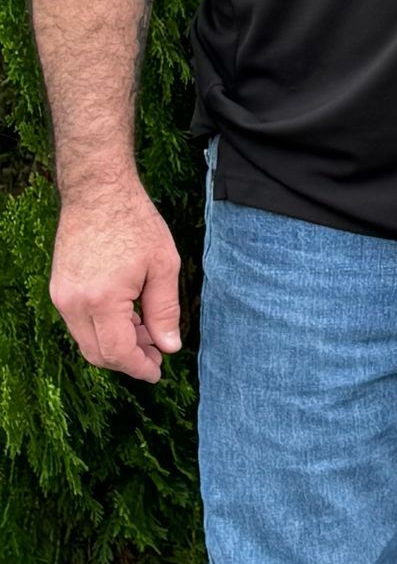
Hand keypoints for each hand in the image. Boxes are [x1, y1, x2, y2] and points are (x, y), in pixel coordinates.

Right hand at [50, 186, 181, 382]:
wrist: (97, 191)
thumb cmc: (134, 221)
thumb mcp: (163, 265)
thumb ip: (165, 310)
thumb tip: (169, 346)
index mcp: (101, 300)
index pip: (117, 352)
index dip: (139, 367)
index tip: (157, 372)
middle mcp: (73, 303)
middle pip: (97, 353)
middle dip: (128, 360)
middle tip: (156, 355)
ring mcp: (61, 296)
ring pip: (87, 340)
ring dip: (115, 344)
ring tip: (147, 333)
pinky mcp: (59, 288)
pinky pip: (79, 323)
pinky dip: (103, 328)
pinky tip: (128, 318)